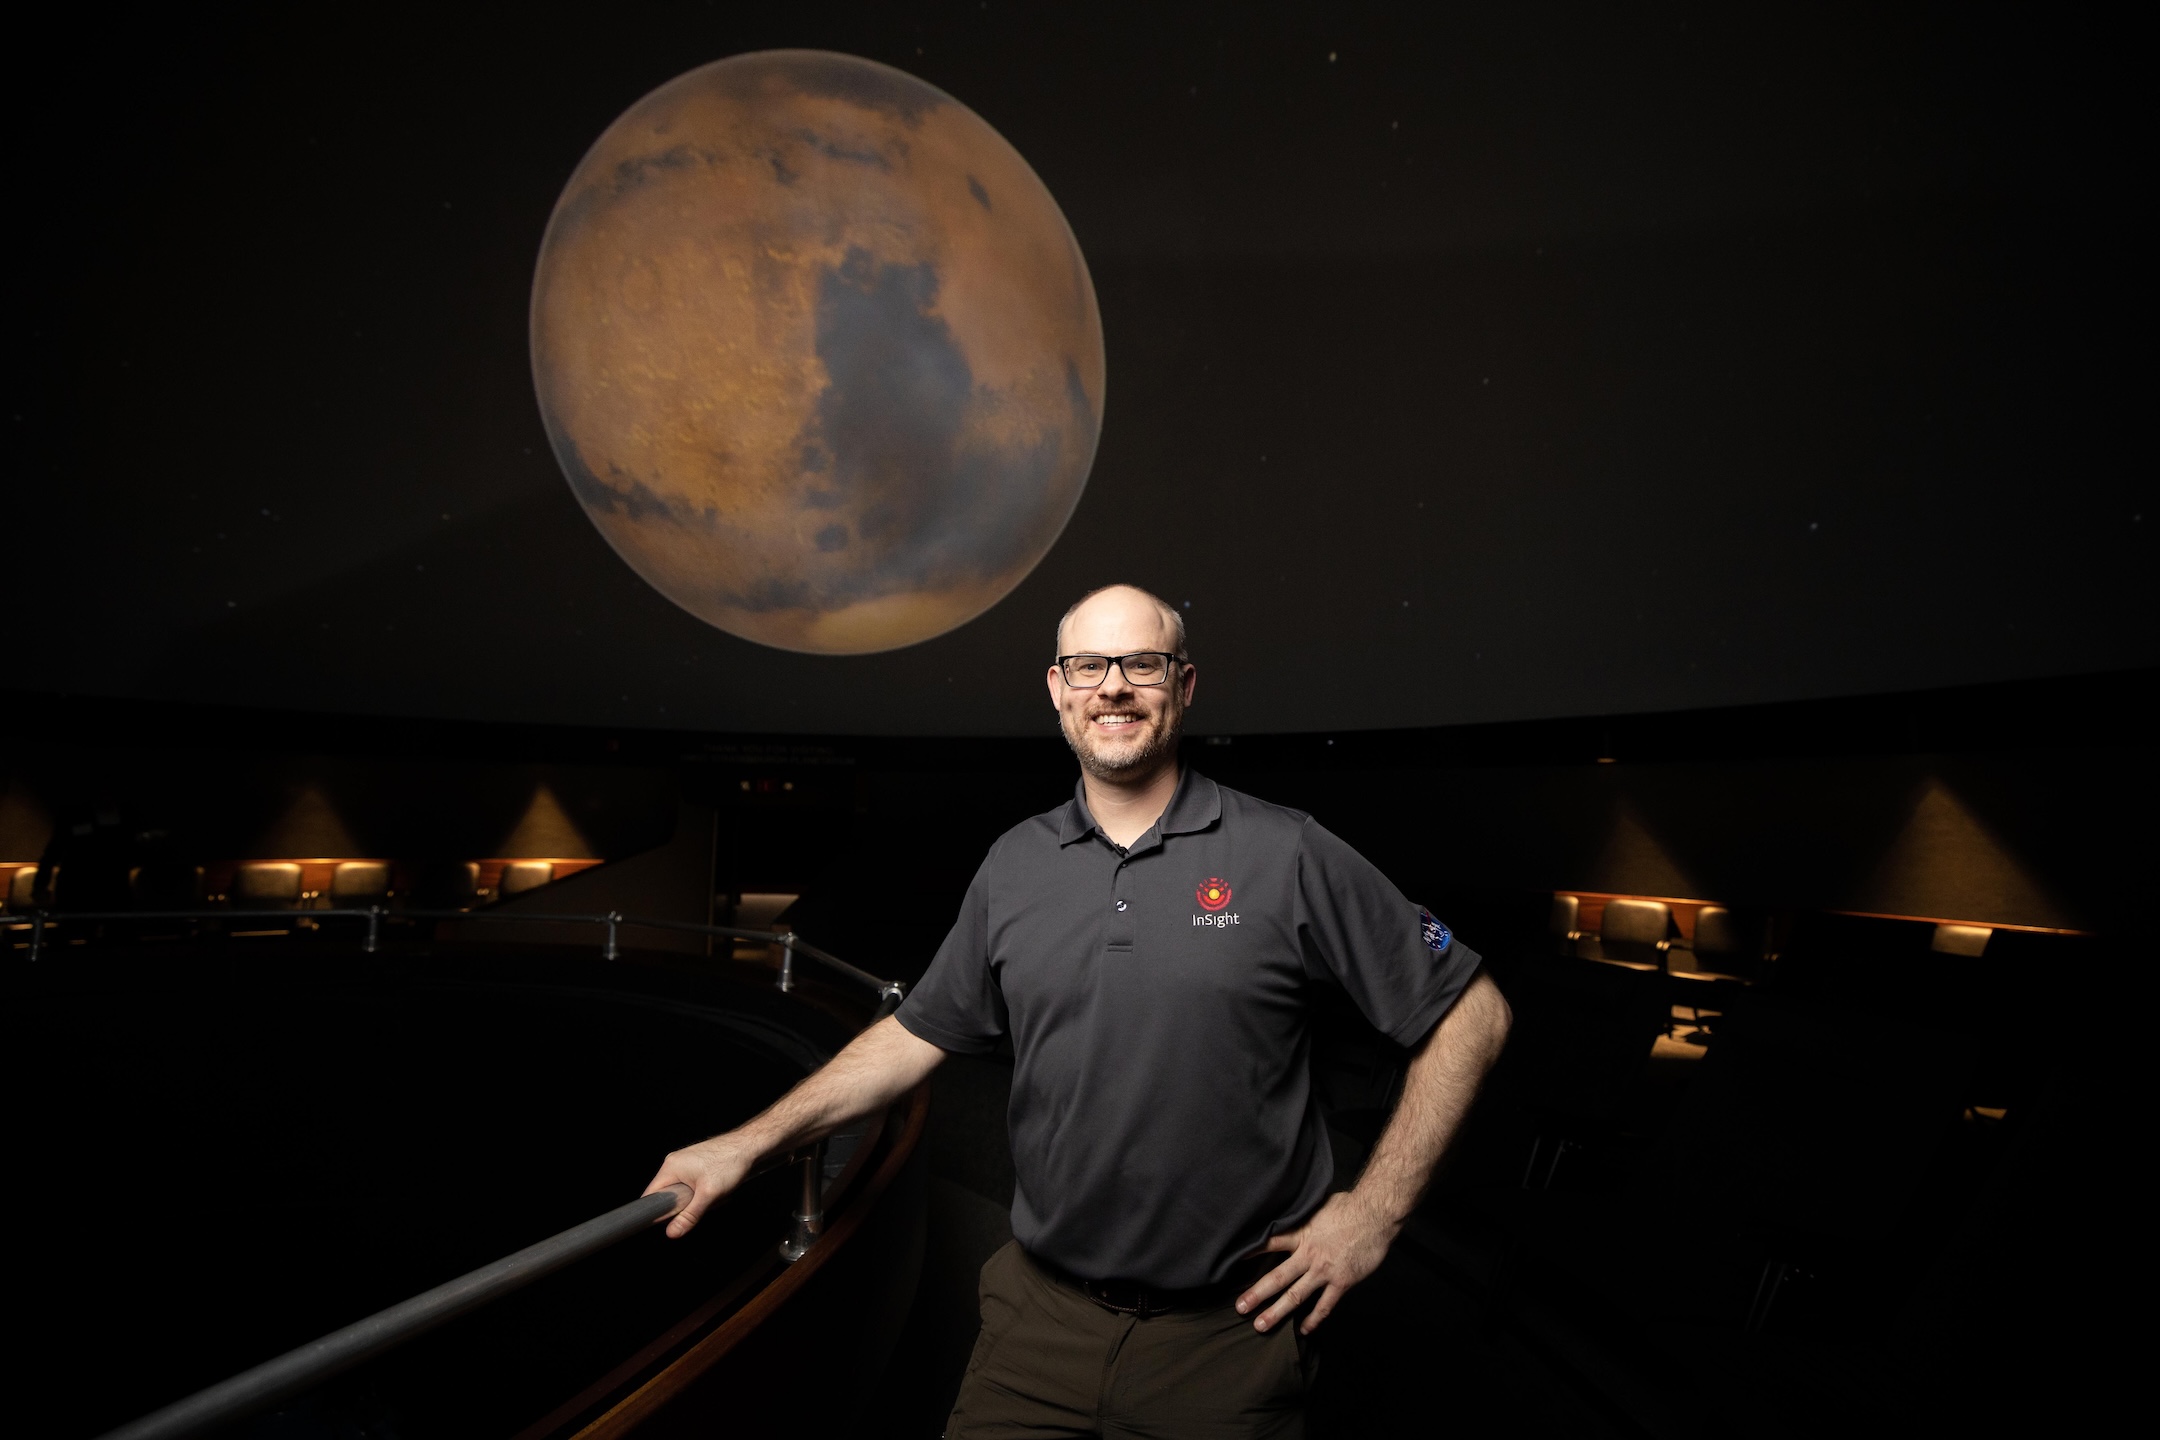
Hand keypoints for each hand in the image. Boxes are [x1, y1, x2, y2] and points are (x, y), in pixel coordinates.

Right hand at [643, 1134, 757, 1238]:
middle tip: (703, 1204)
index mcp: (670, 1167)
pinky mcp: (695, 1165)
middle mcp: (674, 1163)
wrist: (748, 1146)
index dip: (656, 1212)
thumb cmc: (729, 1163)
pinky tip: (718, 1190)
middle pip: (668, 1196)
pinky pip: (692, 1186)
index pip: (651, 1195)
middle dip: (685, 1206)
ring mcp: (685, 1163)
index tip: (667, 1223)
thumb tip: (672, 1232)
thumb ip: (689, 1216)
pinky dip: (703, 1193)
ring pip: (682, 1193)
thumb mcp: (708, 1195)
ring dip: (698, 1200)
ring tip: (715, 1195)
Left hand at [1235, 1190, 1396, 1334]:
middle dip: (1257, 1294)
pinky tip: (1304, 1329)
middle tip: (1240, 1308)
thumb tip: (1290, 1209)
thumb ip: (1303, 1216)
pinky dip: (1314, 1318)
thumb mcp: (1319, 1205)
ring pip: (1296, 1296)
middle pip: (1277, 1277)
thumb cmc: (1349, 1206)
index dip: (1250, 1252)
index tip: (1231, 1261)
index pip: (1270, 1243)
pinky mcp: (1342, 1282)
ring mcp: (1325, 1271)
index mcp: (1302, 1234)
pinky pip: (1325, 1305)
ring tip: (1261, 1325)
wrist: (1375, 1216)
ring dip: (1277, 1312)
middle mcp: (1309, 1255)